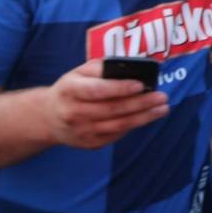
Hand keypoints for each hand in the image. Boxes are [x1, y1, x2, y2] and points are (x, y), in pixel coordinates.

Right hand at [45, 59, 169, 148]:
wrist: (49, 118)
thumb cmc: (71, 89)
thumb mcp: (79, 72)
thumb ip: (101, 68)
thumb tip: (130, 68)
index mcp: (69, 90)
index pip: (97, 90)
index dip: (119, 88)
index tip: (140, 84)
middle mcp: (74, 113)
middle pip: (112, 109)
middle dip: (141, 103)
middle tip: (162, 97)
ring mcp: (81, 132)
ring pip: (118, 125)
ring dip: (143, 117)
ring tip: (162, 108)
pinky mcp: (89, 144)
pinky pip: (116, 135)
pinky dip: (134, 125)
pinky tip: (147, 117)